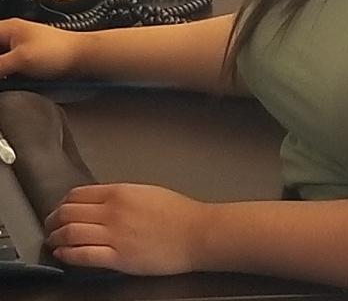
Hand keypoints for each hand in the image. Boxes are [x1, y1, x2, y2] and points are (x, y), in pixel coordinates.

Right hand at [0, 18, 85, 80]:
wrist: (82, 57)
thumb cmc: (58, 51)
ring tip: (6, 76)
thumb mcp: (20, 59)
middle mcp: (12, 35)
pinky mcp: (26, 60)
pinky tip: (6, 81)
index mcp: (8, 28)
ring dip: (0, 67)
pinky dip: (3, 72)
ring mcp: (19, 47)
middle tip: (2, 74)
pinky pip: (6, 66)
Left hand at [44, 183, 205, 274]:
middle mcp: (112, 211)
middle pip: (68, 212)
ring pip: (71, 233)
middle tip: (50, 226)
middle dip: (53, 220)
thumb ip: (120, 196)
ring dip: (56, 237)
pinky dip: (67, 255)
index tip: (60, 209)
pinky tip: (63, 254)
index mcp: (120, 192)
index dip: (62, 203)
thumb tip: (100, 203)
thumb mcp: (145, 192)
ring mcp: (114, 235)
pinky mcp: (117, 258)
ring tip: (53, 240)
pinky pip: (83, 255)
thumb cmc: (177, 212)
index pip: (77, 194)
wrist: (194, 232)